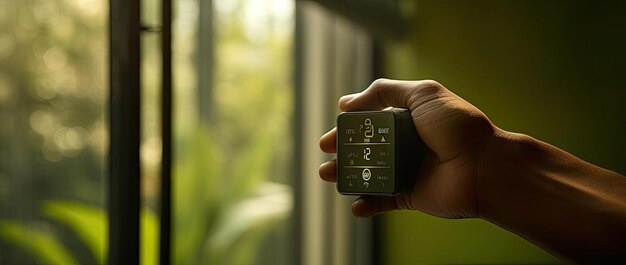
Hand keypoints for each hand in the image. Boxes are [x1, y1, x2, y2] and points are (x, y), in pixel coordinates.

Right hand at [319, 79, 495, 217]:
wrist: (484, 166)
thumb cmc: (458, 126)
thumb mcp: (423, 93)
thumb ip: (386, 90)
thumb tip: (346, 101)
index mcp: (408, 120)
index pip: (370, 122)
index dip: (347, 128)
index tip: (330, 133)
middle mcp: (405, 145)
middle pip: (364, 150)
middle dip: (341, 153)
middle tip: (325, 155)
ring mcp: (406, 172)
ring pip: (368, 175)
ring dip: (346, 177)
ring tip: (328, 175)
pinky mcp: (410, 196)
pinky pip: (382, 202)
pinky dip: (366, 205)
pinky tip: (356, 204)